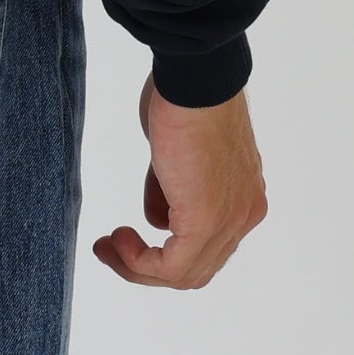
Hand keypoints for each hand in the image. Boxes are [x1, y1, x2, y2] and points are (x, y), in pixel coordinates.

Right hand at [93, 77, 265, 289]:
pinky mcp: (206, 221)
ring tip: (109, 245)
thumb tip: (157, 216)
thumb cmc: (185, 97)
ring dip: (138, 267)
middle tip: (110, 246)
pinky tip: (119, 242)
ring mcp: (229, 221)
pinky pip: (173, 267)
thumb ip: (169, 187)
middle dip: (147, 265)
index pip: (207, 247)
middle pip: (196, 268)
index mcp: (243, 197)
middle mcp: (244, 214)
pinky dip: (139, 263)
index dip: (164, 250)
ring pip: (185, 274)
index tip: (126, 234)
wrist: (196, 80)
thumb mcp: (175, 152)